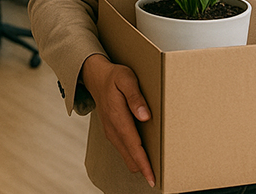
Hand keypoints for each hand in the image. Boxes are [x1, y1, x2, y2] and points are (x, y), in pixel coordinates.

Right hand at [81, 53, 154, 186]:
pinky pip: (124, 149)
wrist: (96, 78)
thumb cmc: (114, 77)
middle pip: (130, 157)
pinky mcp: (112, 132)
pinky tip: (143, 155)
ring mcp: (111, 132)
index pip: (133, 145)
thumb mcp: (126, 79)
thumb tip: (145, 116)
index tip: (152, 177)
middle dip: (143, 168)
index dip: (143, 163)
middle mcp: (113, 129)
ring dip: (139, 163)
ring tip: (154, 168)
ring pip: (126, 155)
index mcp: (117, 117)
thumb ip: (135, 97)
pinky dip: (134, 156)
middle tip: (159, 175)